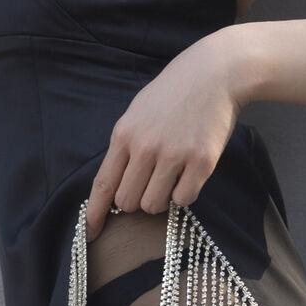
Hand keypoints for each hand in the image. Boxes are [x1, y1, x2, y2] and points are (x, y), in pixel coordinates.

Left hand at [85, 33, 240, 240]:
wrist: (215, 73)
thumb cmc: (174, 93)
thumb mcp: (138, 112)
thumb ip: (126, 145)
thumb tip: (116, 184)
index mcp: (124, 135)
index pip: (103, 184)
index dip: (95, 213)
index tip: (90, 232)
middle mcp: (146, 148)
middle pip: (127, 202)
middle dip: (134, 201)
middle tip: (148, 185)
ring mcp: (174, 156)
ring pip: (153, 204)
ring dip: (160, 199)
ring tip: (170, 178)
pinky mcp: (202, 162)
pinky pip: (184, 199)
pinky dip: (184, 195)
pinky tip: (188, 176)